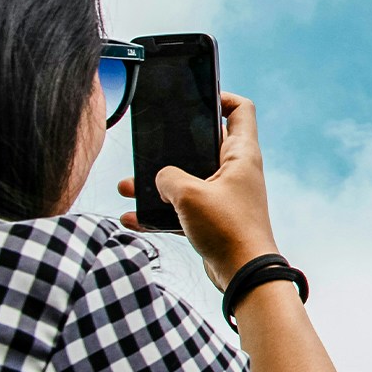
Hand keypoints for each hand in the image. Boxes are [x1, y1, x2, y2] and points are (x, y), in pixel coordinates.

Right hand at [118, 92, 278, 290]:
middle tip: (149, 145)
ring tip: (128, 186)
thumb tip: (160, 178)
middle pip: (204, 144)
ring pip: (188, 178)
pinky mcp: (214, 218)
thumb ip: (168, 177)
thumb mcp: (189, 195)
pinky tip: (133, 217)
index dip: (221, 97)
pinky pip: (183, 208)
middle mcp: (236, 171)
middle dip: (174, 146)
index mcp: (241, 154)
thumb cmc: (227, 229)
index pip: (240, 110)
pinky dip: (161, 211)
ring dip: (160, 182)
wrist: (243, 274)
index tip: (197, 98)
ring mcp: (225, 195)